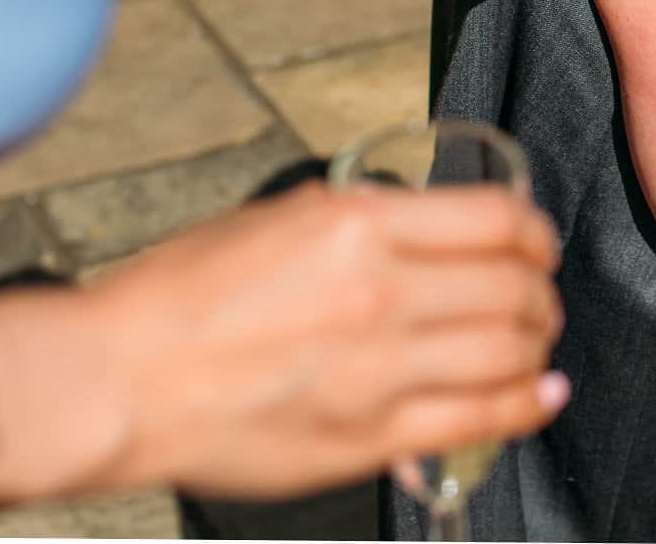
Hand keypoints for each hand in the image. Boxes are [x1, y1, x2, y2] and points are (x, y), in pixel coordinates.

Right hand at [89, 179, 564, 495]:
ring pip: (509, 352)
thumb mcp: (278, 218)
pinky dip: (526, 405)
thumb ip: (361, 219)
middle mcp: (382, 290)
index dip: (535, 232)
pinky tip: (540, 394)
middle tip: (537, 297)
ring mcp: (380, 369)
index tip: (536, 243)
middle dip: (540, 292)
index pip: (497, 221)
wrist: (115, 380)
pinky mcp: (370, 436)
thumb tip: (422, 223)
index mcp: (359, 224)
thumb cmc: (179, 297)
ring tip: (533, 344)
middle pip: (514, 287)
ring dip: (536, 345)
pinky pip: (480, 419)